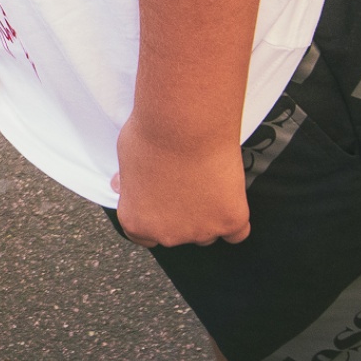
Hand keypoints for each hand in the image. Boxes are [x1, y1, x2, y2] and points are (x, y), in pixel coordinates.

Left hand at [112, 121, 250, 245]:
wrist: (185, 124)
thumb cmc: (152, 135)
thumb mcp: (126, 160)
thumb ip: (128, 182)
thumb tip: (123, 186)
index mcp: (136, 221)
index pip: (145, 236)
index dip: (155, 218)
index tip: (162, 204)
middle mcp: (167, 234)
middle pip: (178, 235)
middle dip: (181, 215)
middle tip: (186, 185)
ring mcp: (201, 231)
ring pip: (207, 233)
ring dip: (207, 216)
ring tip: (206, 183)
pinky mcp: (230, 220)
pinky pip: (237, 233)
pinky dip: (234, 219)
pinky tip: (229, 200)